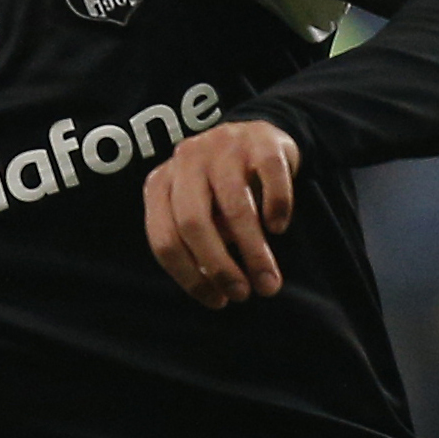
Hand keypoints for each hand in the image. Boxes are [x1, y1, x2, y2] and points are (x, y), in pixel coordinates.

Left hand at [143, 119, 299, 308]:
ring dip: (254, 252)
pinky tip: (278, 227)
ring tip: (268, 282)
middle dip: (219, 267)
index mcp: (160, 183)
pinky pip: (270, 179)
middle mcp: (186, 160)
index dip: (188, 277)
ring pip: (234, 207)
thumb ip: (196, 245)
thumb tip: (214, 290)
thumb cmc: (219, 189)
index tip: (217, 301)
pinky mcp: (261, 140)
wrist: (256, 137)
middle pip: (193, 223)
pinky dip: (277, 208)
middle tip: (242, 294)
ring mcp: (222, 146)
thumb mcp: (197, 212)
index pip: (163, 238)